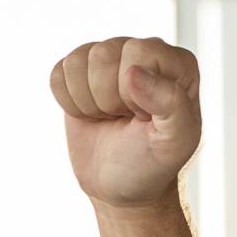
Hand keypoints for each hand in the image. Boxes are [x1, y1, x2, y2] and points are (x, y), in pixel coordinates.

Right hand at [51, 38, 201, 210]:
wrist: (119, 184)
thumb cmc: (152, 162)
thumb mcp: (175, 142)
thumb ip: (171, 103)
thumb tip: (132, 72)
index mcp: (178, 64)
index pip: (139, 53)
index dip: (135, 93)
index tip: (145, 117)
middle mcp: (143, 51)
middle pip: (103, 56)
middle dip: (109, 99)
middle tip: (125, 119)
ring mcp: (110, 57)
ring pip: (78, 63)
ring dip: (89, 103)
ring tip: (110, 117)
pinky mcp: (79, 70)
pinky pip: (58, 75)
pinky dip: (70, 104)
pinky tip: (91, 115)